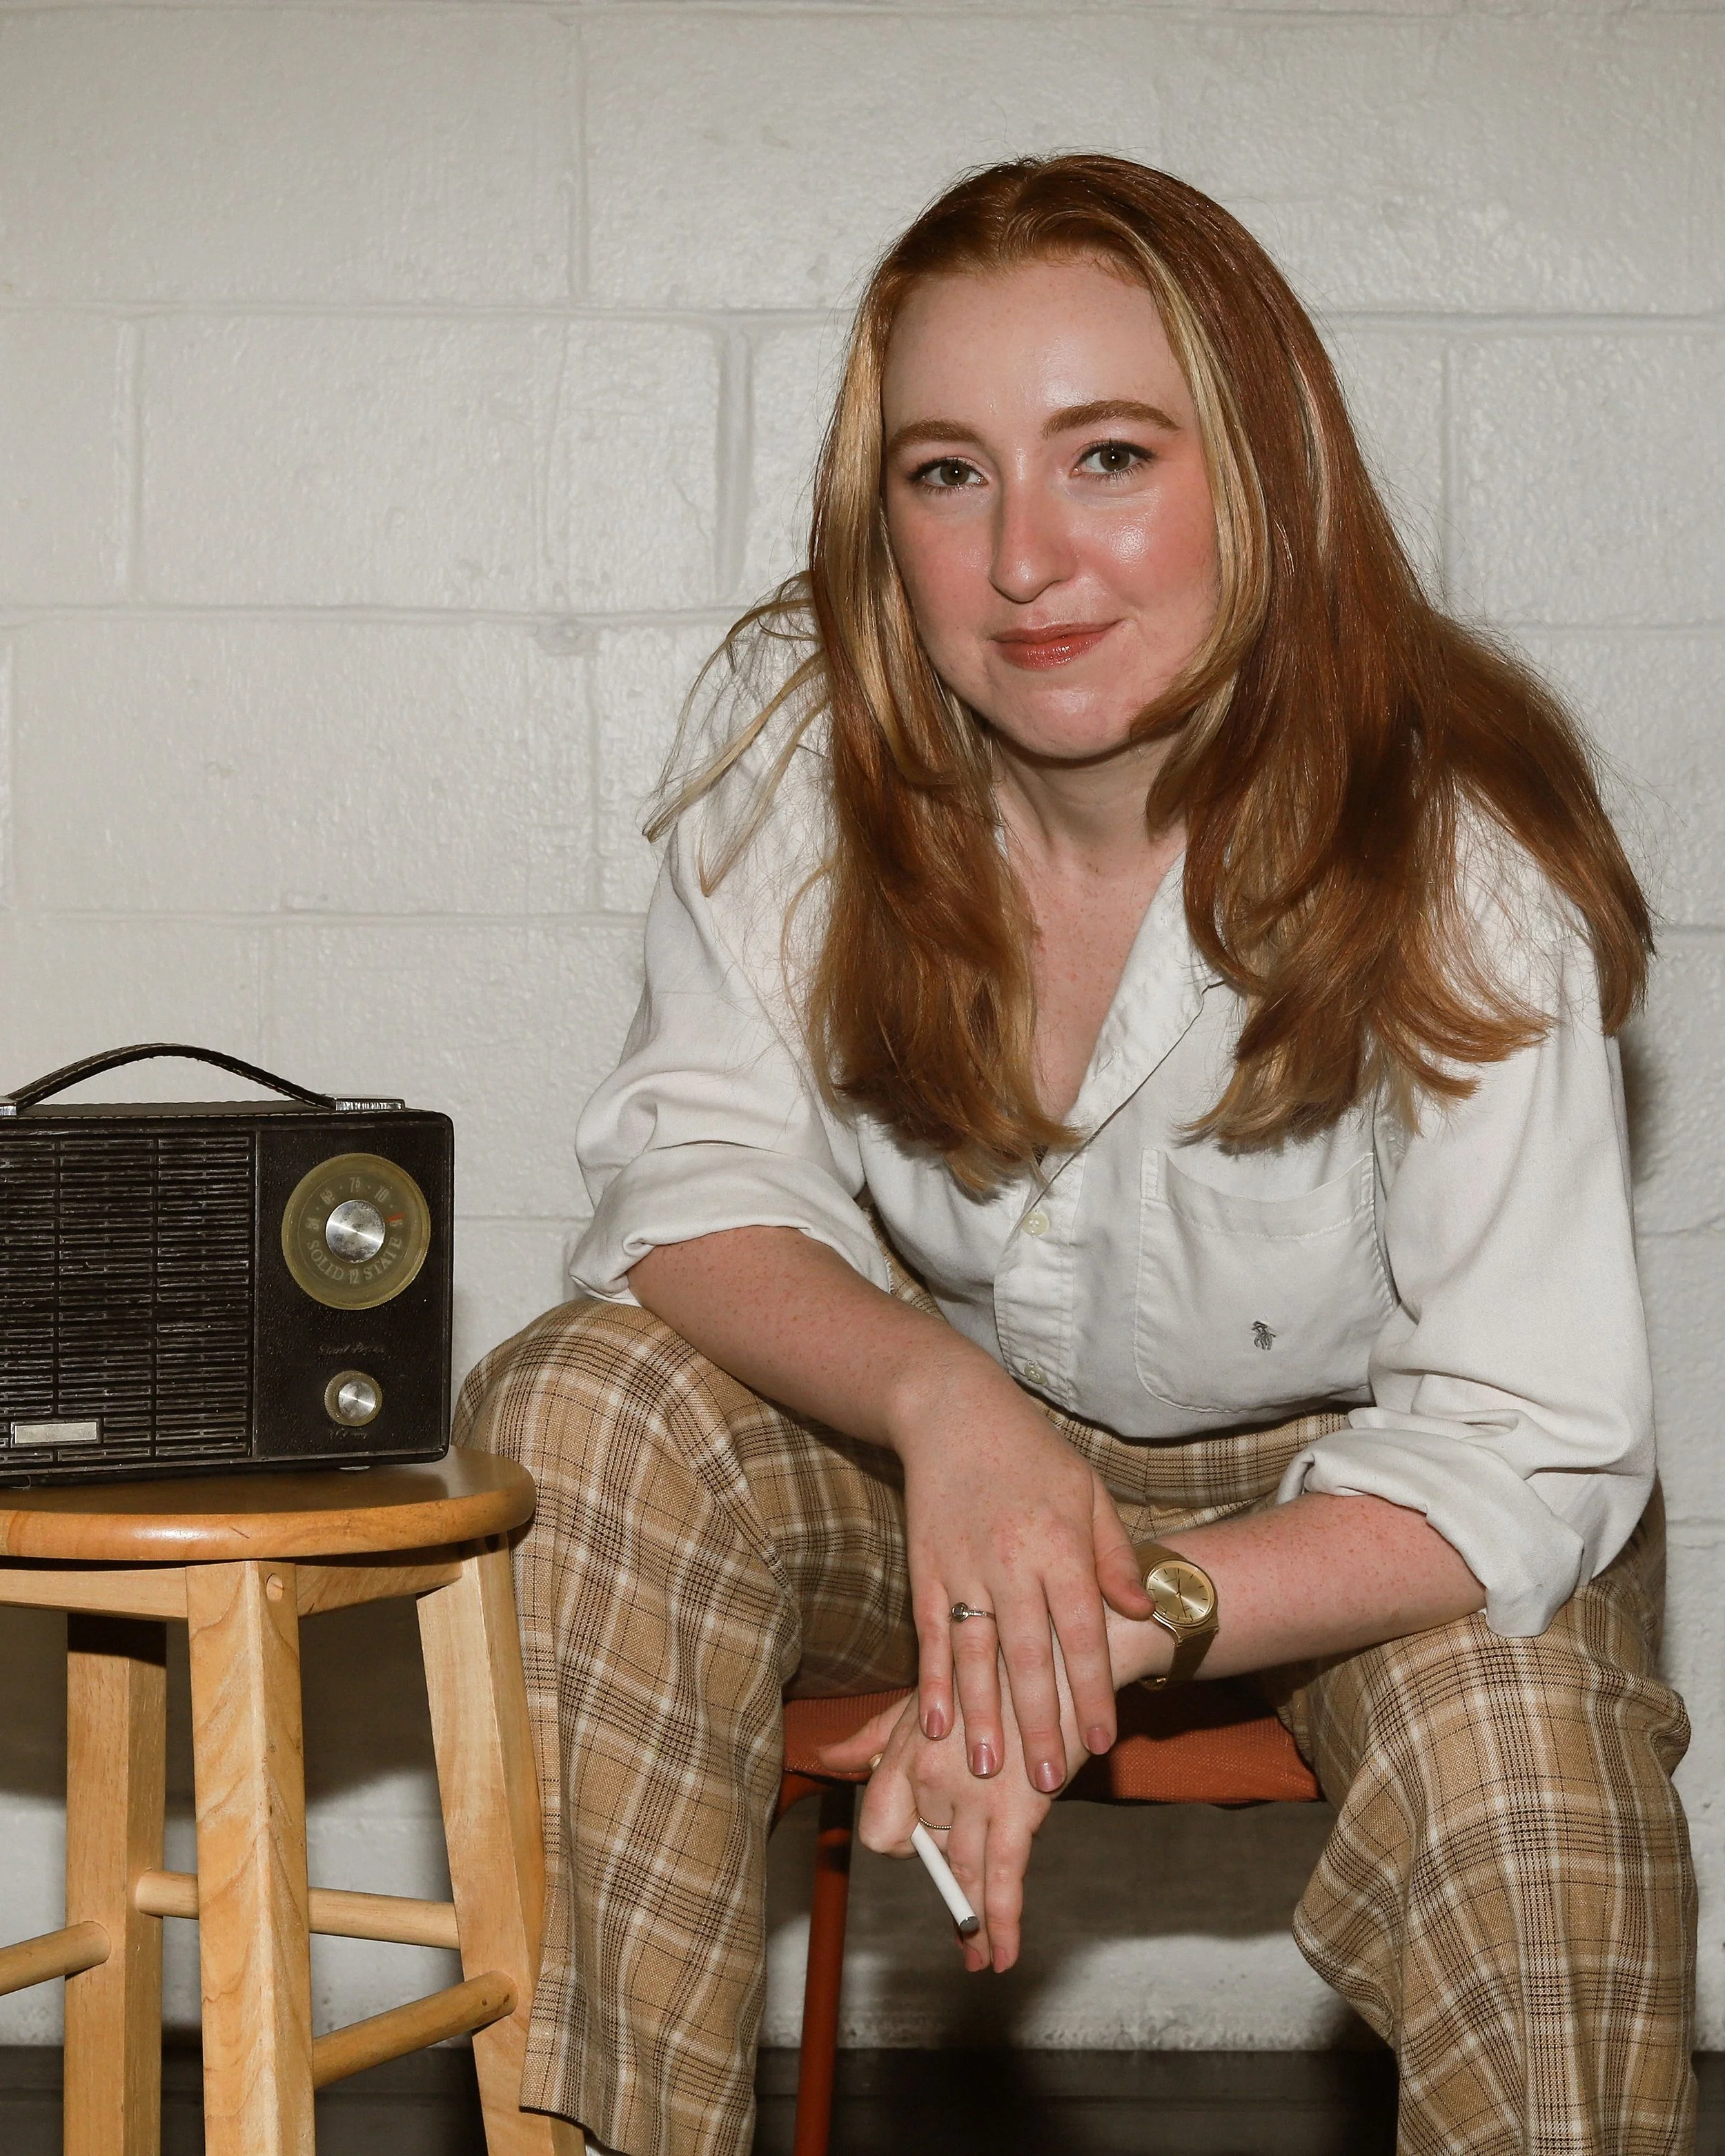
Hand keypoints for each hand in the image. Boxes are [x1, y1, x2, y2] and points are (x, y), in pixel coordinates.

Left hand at [819, 1673, 1085, 1971]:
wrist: (1058, 1654)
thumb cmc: (988, 1671)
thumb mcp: (923, 1696)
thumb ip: (872, 1736)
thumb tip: (826, 1756)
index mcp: (906, 1749)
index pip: (877, 1826)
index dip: (898, 1838)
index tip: (921, 1831)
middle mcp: (933, 1777)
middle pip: (919, 1854)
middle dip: (939, 1861)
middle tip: (961, 1860)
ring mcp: (976, 1796)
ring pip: (961, 1876)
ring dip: (970, 1923)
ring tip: (976, 1957)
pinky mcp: (1021, 1809)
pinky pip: (1004, 1879)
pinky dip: (1002, 1923)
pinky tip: (1002, 1955)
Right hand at [887, 1356, 1150, 1791]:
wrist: (953, 1412)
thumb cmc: (1032, 1455)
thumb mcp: (1088, 1492)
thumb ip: (1114, 1555)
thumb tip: (1139, 1612)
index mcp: (1059, 1543)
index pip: (1080, 1631)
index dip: (1089, 1689)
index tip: (1100, 1741)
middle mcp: (1010, 1561)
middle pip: (1026, 1655)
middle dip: (1038, 1722)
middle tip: (1048, 1779)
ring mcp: (962, 1568)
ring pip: (974, 1654)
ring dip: (981, 1715)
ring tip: (987, 1769)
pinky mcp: (926, 1570)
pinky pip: (930, 1636)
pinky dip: (934, 1681)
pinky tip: (937, 1723)